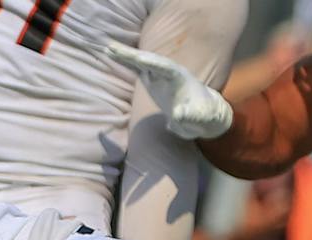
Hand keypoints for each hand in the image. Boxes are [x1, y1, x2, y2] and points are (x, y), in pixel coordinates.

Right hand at [105, 41, 232, 140]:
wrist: (202, 114)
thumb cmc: (203, 117)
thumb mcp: (199, 118)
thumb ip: (191, 116)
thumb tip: (179, 114)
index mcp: (180, 79)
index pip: (165, 69)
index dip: (153, 64)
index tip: (139, 59)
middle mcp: (169, 73)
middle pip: (150, 61)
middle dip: (133, 55)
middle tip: (113, 47)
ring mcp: (160, 76)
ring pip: (142, 63)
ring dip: (126, 56)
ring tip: (108, 48)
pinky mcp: (153, 81)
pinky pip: (138, 70)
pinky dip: (127, 64)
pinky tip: (115, 58)